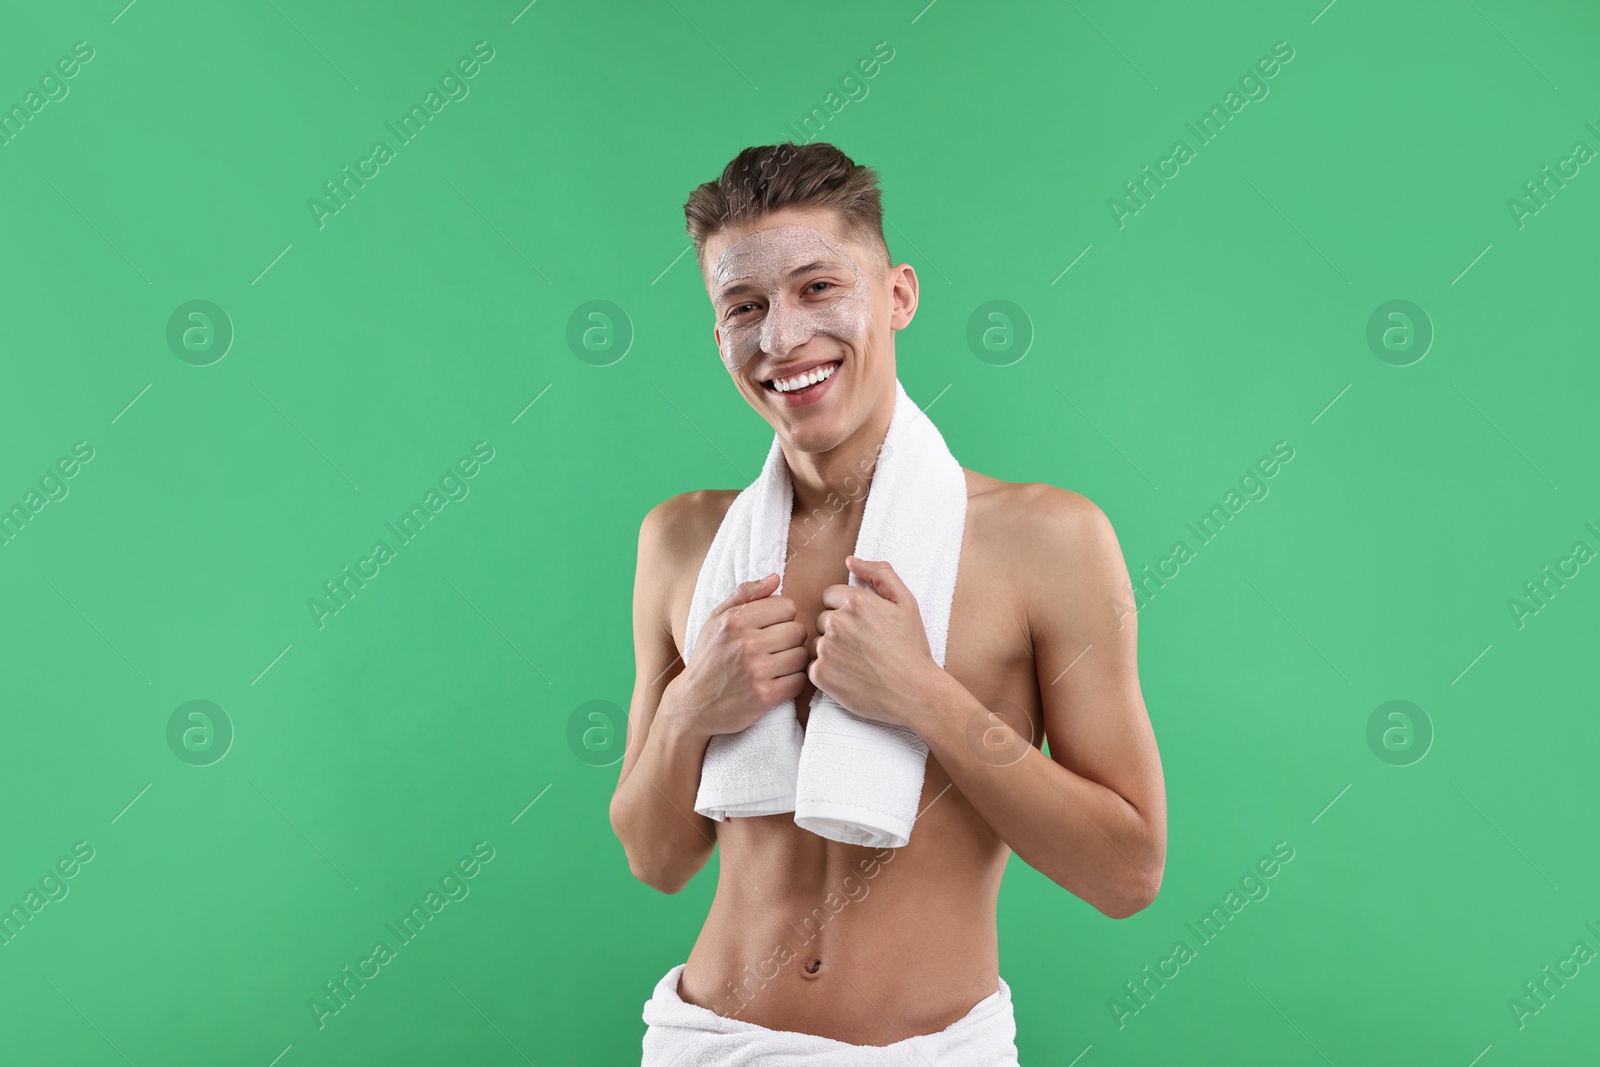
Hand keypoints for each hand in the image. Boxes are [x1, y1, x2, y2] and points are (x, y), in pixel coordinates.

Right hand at [668, 574, 809, 737]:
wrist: (692, 705)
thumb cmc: (708, 658)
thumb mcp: (716, 620)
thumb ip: (745, 595)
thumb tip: (776, 578)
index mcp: (734, 621)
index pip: (787, 606)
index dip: (782, 617)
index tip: (771, 628)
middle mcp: (745, 644)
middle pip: (798, 630)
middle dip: (791, 638)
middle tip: (775, 648)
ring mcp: (755, 672)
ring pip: (802, 655)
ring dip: (794, 661)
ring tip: (777, 665)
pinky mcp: (764, 697)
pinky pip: (799, 681)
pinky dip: (793, 682)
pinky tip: (778, 681)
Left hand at [810, 556, 941, 729]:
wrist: (915, 692)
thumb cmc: (911, 647)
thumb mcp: (906, 601)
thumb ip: (879, 573)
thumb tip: (850, 561)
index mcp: (855, 601)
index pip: (831, 595)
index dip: (847, 609)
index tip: (863, 625)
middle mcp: (836, 622)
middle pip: (823, 619)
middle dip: (839, 629)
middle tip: (864, 645)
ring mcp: (826, 650)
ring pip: (818, 642)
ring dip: (832, 649)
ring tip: (859, 661)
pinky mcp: (820, 675)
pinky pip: (813, 666)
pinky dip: (829, 671)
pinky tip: (851, 675)